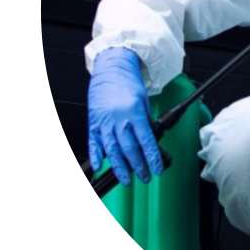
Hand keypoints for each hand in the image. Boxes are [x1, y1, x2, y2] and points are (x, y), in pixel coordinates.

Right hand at [87, 47, 162, 185]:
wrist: (111, 69)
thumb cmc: (129, 83)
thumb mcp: (143, 101)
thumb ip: (145, 121)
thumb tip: (148, 140)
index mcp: (134, 113)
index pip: (146, 141)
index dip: (152, 158)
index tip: (156, 170)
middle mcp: (119, 120)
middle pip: (129, 149)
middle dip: (138, 167)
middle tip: (145, 177)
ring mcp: (104, 122)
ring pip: (112, 150)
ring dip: (119, 167)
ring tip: (126, 180)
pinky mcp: (93, 123)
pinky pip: (94, 143)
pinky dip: (96, 156)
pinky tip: (100, 167)